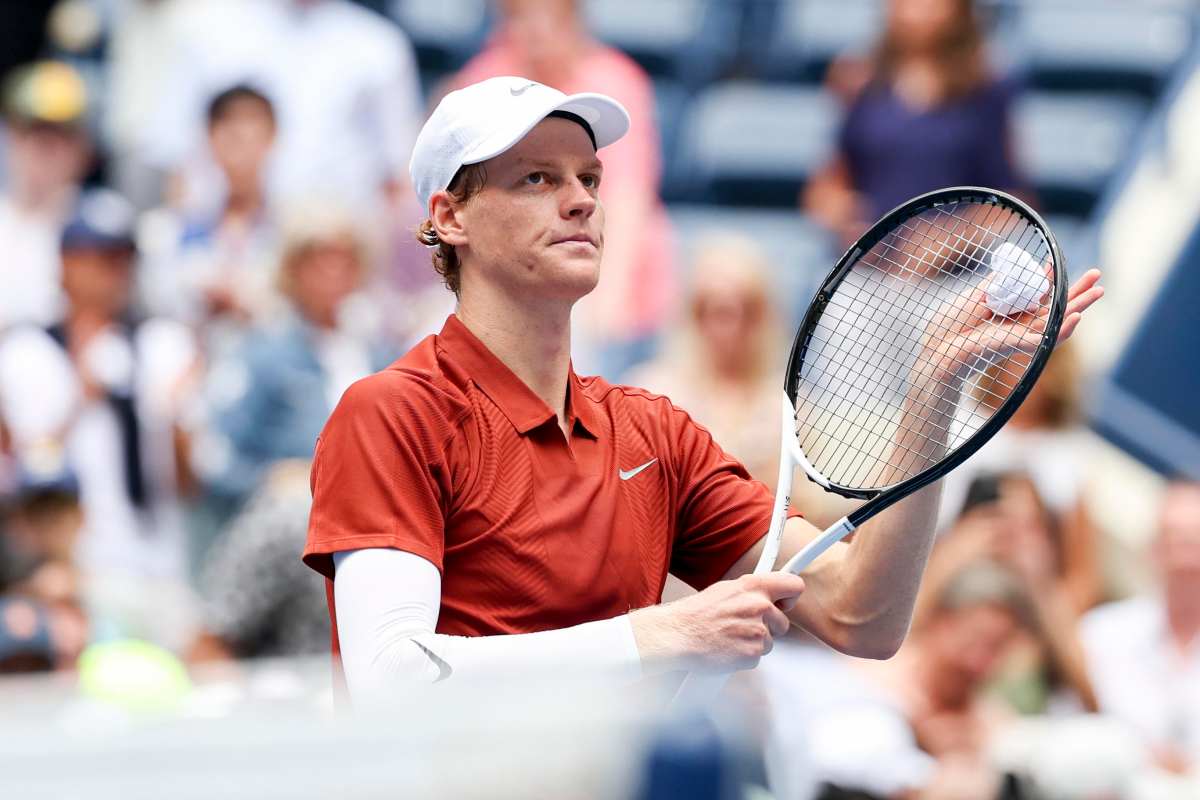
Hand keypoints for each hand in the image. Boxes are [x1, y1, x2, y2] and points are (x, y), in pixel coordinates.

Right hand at [630, 572, 804, 672]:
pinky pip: (758, 657)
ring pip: (770, 642)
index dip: (791, 597)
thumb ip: (750, 591)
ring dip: (754, 642)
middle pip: (783, 622)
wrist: (679, 635)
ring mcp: (758, 631)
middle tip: (744, 626)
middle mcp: (759, 606)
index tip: (786, 602)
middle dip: (768, 626)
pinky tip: (728, 648)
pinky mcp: (753, 653)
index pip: (794, 586)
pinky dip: (745, 656)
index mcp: (753, 586)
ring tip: (731, 636)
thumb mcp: (725, 590)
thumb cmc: (696, 614)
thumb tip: (766, 594)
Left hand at [922, 269, 1103, 381]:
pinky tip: (1077, 318)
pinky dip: (1062, 330)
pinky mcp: (1017, 349)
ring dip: (1079, 307)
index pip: (1037, 294)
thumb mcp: (973, 298)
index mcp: (1008, 313)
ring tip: (1099, 292)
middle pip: (1055, 308)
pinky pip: (1046, 340)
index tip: (1058, 261)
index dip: (1050, 278)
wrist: (936, 350)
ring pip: (1058, 323)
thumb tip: (1013, 270)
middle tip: (1098, 276)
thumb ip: (996, 286)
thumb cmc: (949, 328)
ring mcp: (1020, 338)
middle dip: (1078, 292)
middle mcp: (1018, 326)